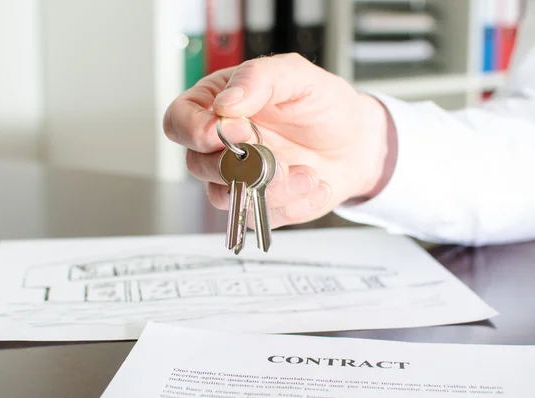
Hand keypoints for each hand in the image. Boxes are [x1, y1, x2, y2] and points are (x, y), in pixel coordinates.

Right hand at [164, 53, 396, 227]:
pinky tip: (316, 184)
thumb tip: (225, 104)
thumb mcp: (296, 76)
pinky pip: (259, 217)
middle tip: (276, 158)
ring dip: (270, 190)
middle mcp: (221, 145)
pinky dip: (293, 204)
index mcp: (217, 106)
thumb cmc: (322, 104)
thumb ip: (259, 79)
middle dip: (238, 166)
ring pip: (226, 198)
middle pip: (197, 165)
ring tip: (308, 174)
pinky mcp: (258, 205)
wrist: (355, 141)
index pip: (179, 121)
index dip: (196, 131)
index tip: (236, 129)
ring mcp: (238, 178)